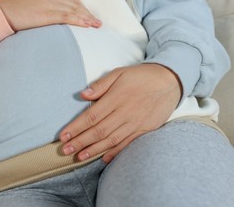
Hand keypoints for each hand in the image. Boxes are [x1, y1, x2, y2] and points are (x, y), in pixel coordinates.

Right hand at [0, 0, 101, 30]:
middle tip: (97, 22)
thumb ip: (41, 7)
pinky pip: (68, 16)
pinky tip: (87, 25)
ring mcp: (49, 3)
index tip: (88, 14)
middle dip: (87, 12)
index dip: (81, 7)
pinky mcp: (47, 14)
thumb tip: (48, 16)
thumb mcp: (29, 4)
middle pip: (75, 3)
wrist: (0, 11)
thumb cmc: (11, 10)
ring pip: (74, 9)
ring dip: (87, 17)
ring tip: (96, 25)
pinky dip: (80, 20)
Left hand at [59, 64, 181, 162]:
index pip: (91, 116)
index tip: (63, 136)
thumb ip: (100, 84)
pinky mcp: (145, 130)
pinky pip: (128, 144)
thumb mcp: (119, 73)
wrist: (170, 81)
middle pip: (98, 131)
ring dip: (94, 150)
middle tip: (65, 150)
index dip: (76, 127)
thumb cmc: (141, 76)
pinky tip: (104, 159)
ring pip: (111, 140)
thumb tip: (83, 95)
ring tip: (79, 157)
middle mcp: (124, 113)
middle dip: (80, 142)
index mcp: (116, 98)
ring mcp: (135, 123)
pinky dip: (115, 153)